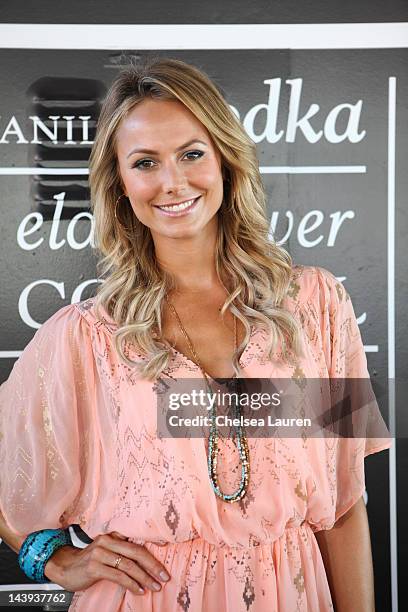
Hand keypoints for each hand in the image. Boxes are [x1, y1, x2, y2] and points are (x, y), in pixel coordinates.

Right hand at [44, 531, 170, 594]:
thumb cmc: (89, 559)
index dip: (152, 548)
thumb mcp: (106, 549)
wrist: (65, 567)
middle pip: (136, 552)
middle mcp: (107, 541)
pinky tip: (138, 590)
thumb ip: (120, 547)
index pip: (136, 541)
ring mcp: (100, 553)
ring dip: (144, 577)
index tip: (165, 555)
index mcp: (113, 535)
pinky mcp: (94, 567)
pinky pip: (117, 575)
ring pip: (128, 565)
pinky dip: (131, 583)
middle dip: (153, 565)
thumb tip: (143, 553)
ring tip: (154, 586)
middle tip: (164, 576)